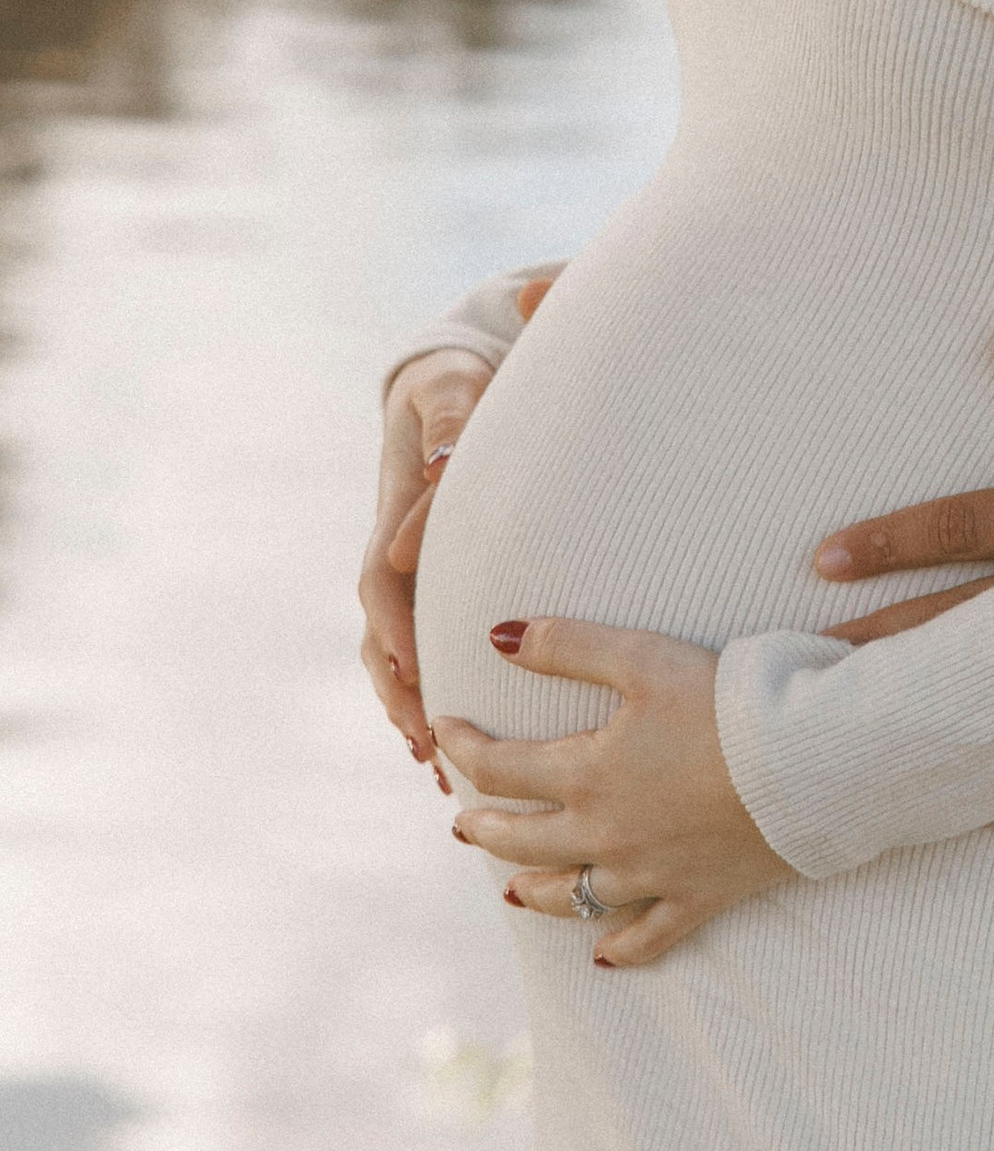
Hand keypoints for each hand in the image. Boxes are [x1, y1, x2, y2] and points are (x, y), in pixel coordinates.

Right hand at [360, 273, 558, 759]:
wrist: (445, 383)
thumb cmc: (454, 384)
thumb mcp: (452, 387)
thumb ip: (450, 419)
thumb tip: (444, 465)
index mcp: (395, 513)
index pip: (383, 579)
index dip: (394, 625)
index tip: (411, 667)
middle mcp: (393, 555)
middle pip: (383, 635)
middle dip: (399, 690)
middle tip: (424, 741)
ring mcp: (409, 577)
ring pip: (397, 655)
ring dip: (410, 709)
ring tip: (437, 766)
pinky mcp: (431, 589)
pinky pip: (423, 650)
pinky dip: (429, 699)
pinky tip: (452, 754)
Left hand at [439, 620, 794, 969]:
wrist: (808, 765)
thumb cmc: (728, 703)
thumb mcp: (644, 658)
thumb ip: (568, 645)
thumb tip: (498, 637)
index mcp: (586, 774)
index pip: (500, 766)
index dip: (462, 746)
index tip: (443, 727)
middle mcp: (605, 835)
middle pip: (522, 840)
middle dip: (485, 827)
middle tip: (462, 822)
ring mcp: (649, 874)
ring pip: (571, 896)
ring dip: (532, 890)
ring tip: (509, 887)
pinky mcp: (697, 898)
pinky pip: (646, 938)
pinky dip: (619, 948)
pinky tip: (601, 955)